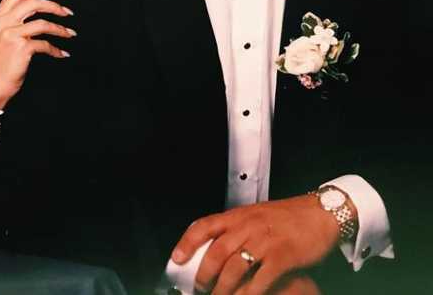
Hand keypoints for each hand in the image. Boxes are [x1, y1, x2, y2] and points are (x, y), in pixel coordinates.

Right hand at [0, 0, 72, 108]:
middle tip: (66, 11)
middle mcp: (2, 22)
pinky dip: (56, 49)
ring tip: (69, 33)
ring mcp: (11, 34)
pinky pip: (45, 44)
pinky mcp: (21, 48)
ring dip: (60, 28)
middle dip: (53, 5)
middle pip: (32, 2)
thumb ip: (6, 18)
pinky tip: (61, 54)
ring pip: (42, 22)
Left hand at [172, 195, 338, 294]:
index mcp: (238, 216)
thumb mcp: (256, 215)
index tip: (177, 259)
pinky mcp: (283, 257)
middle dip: (204, 275)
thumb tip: (215, 245)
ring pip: (234, 269)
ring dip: (223, 288)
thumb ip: (236, 228)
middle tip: (198, 288)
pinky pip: (260, 279)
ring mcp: (265, 242)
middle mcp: (248, 227)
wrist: (322, 213)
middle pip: (216, 253)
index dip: (186, 243)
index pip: (204, 226)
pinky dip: (249, 293)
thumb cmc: (289, 216)